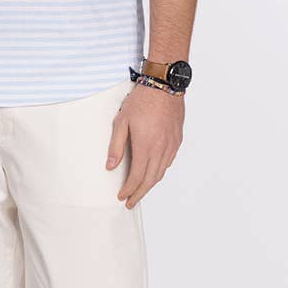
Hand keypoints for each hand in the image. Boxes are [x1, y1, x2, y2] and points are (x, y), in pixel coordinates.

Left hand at [105, 83, 183, 208]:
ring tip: (140, 190)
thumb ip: (116, 146)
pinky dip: (160, 171)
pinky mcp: (177, 140)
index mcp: (146, 146)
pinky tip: (153, 171)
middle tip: (131, 202)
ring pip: (161, 172)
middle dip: (139, 193)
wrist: (165, 85)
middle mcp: (161, 149)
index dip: (129, 190)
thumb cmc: (142, 100)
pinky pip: (168, 162)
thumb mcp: (121, 121)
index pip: (137, 177)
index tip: (122, 197)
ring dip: (150, 184)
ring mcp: (171, 145)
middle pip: (150, 180)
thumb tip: (111, 166)